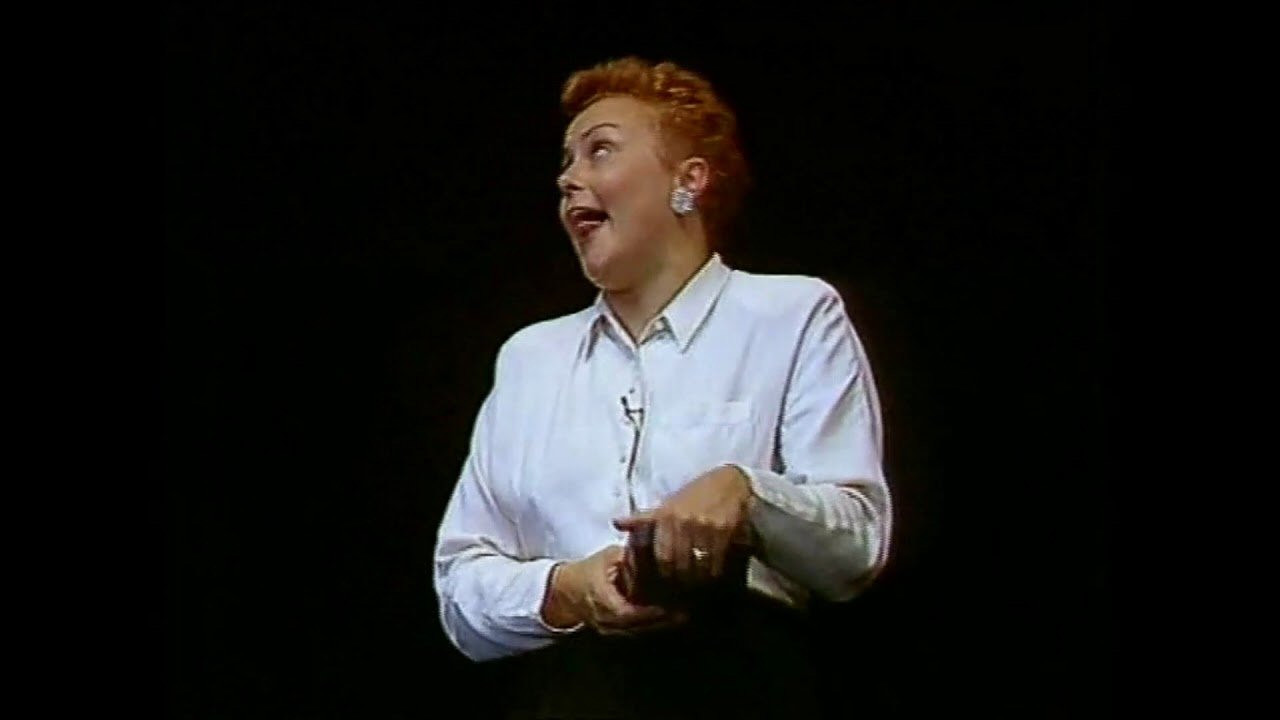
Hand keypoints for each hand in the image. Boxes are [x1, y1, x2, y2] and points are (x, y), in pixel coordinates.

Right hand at [541, 545, 687, 635]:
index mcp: (601, 599)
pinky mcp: (615, 632)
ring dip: (660, 625)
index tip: (669, 605)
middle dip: (662, 620)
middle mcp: (606, 619)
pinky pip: (636, 632)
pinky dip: (652, 626)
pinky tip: (668, 619)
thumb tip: (656, 549)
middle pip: (638, 626)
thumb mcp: (607, 557)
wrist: (563, 592)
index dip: (649, 611)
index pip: (628, 611)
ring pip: (639, 632)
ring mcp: (610, 629)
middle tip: (685, 611)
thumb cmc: (586, 571)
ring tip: (682, 614)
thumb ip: (630, 557)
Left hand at [613, 464, 753, 586]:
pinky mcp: (726, 531)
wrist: (730, 482)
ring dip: (699, 580)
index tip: (667, 583)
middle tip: (683, 589)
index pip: (662, 557)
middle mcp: (685, 522)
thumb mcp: (668, 504)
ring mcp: (707, 527)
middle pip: (679, 565)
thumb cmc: (695, 495)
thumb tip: (616, 523)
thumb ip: (644, 519)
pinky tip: (713, 575)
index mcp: (666, 516)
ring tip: (698, 585)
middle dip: (681, 581)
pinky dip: (715, 572)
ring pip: (700, 567)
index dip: (665, 574)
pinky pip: (719, 562)